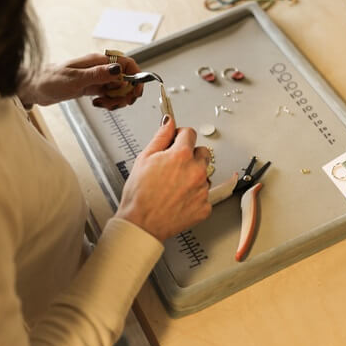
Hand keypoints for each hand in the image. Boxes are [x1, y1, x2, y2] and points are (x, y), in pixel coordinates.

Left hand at [18, 53, 142, 107]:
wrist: (35, 88)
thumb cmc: (50, 79)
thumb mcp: (76, 79)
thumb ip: (98, 74)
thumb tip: (118, 69)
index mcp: (98, 61)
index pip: (126, 63)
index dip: (135, 75)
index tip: (135, 90)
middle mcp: (100, 68)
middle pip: (125, 78)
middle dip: (126, 92)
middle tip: (118, 102)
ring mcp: (97, 78)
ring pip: (118, 88)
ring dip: (116, 99)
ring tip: (103, 104)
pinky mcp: (93, 87)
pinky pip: (109, 95)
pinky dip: (108, 102)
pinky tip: (98, 103)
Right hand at [116, 116, 211, 241]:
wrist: (141, 223)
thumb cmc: (139, 194)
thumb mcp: (144, 158)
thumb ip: (161, 136)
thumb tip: (169, 122)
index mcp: (182, 155)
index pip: (190, 133)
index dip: (180, 136)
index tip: (176, 141)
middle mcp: (196, 170)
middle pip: (202, 152)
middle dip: (190, 155)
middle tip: (174, 166)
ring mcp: (202, 189)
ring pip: (204, 173)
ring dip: (193, 175)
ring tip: (174, 185)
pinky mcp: (205, 206)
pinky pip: (205, 194)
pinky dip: (195, 194)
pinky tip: (180, 198)